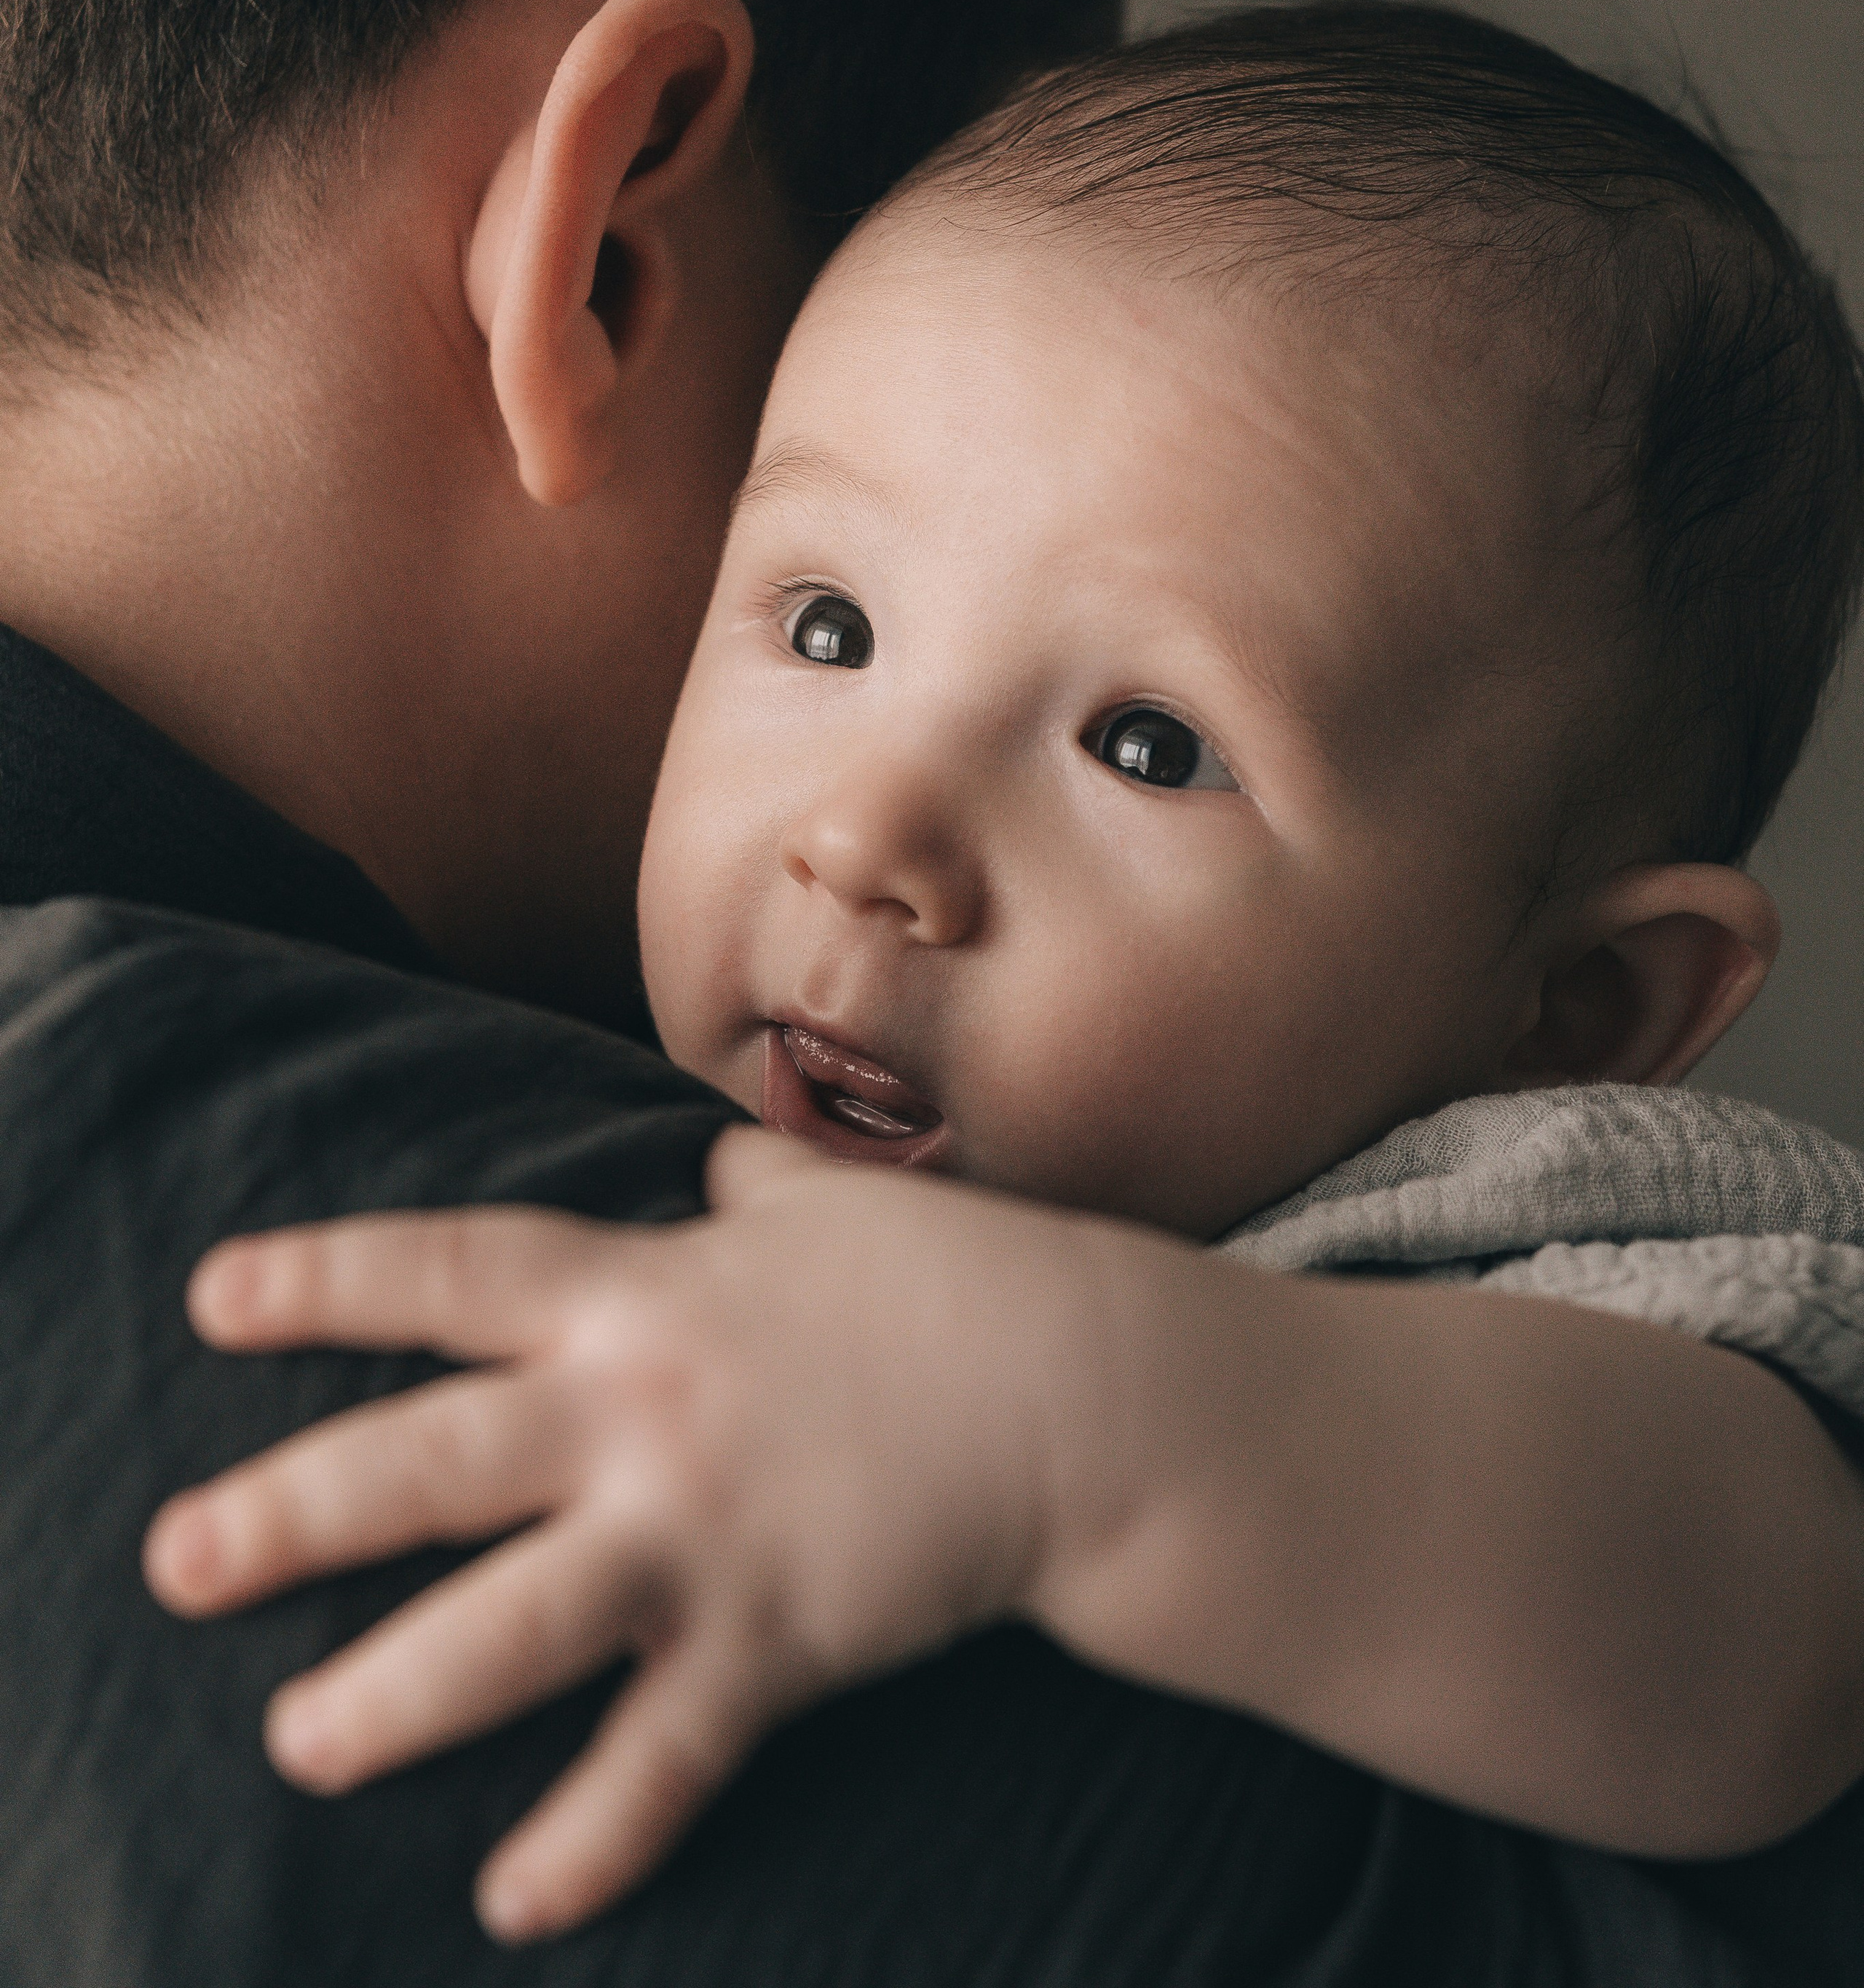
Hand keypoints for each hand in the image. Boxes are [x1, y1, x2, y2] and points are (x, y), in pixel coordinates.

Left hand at [142, 1130, 1127, 1942]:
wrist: (1085, 1389)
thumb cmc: (954, 1283)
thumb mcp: (832, 1208)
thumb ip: (754, 1187)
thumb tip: (721, 1162)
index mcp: (647, 1289)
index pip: (455, 1270)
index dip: (327, 1279)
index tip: (213, 1299)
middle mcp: (647, 1408)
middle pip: (433, 1459)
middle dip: (293, 1511)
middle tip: (176, 1561)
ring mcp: (704, 1530)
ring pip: (510, 1626)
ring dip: (392, 1694)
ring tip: (298, 1744)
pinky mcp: (773, 1638)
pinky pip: (661, 1758)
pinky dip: (592, 1837)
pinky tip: (513, 1899)